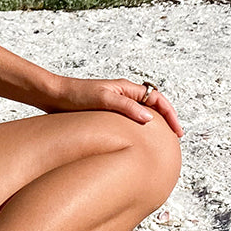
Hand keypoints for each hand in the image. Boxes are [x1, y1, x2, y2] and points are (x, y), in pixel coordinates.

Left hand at [43, 77, 183, 137]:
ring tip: (159, 142)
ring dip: (152, 126)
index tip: (177, 132)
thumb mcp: (103, 99)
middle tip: (173, 139)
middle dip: (165, 121)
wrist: (54, 96)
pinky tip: (135, 142)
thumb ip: (126, 107)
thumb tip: (149, 118)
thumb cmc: (77, 95)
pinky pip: (128, 121)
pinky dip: (137, 130)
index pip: (157, 99)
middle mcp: (123, 95)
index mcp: (126, 88)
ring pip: (141, 115)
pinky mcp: (106, 113)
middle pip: (152, 107)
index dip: (170, 114)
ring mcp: (115, 104)